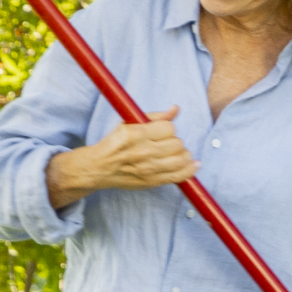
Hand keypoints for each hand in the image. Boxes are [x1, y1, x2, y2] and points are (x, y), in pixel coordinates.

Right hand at [47, 109, 197, 209]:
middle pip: (177, 144)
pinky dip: (190, 170)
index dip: (168, 128)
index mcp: (135, 134)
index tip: (163, 131)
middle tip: (168, 143)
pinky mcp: (151, 182)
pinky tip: (194, 164)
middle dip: (176, 141)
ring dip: (183, 154)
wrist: (98, 168)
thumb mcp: (129, 123)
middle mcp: (142, 152)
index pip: (169, 128)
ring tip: (178, 153)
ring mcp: (148, 169)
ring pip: (181, 159)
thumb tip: (176, 109)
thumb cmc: (115, 143)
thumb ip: (154, 116)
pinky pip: (178, 176)